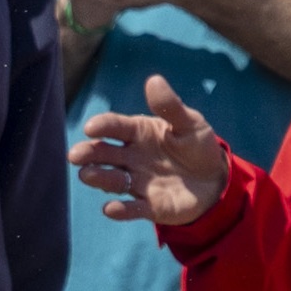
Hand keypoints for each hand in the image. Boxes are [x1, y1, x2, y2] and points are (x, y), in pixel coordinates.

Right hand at [70, 74, 232, 228]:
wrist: (215, 180)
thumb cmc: (197, 146)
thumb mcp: (189, 123)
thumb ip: (170, 106)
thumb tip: (154, 80)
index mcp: (138, 133)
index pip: (115, 126)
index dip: (102, 126)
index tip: (90, 127)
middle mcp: (131, 157)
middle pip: (104, 154)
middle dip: (88, 154)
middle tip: (75, 155)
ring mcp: (138, 181)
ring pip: (112, 180)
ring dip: (99, 178)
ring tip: (87, 175)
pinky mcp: (148, 206)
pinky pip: (132, 208)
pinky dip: (121, 210)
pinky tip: (111, 209)